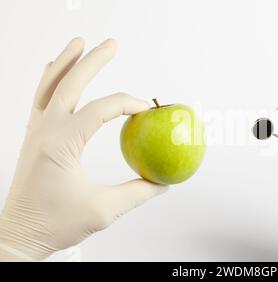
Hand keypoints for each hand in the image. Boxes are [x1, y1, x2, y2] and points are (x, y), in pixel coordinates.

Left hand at [0, 38, 166, 260]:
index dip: (128, 104)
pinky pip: (40, 98)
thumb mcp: (104, 211)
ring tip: (79, 42)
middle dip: (93, 61)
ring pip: (49, 86)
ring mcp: (35, 131)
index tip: (148, 110)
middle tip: (111, 43)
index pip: (100, 110)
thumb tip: (163, 183)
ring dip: (66, 62)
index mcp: (62, 144)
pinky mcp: (33, 137)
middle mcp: (45, 131)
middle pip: (71, 84)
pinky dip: (49, 79)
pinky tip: (55, 70)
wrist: (20, 233)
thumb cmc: (56, 224)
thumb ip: (138, 193)